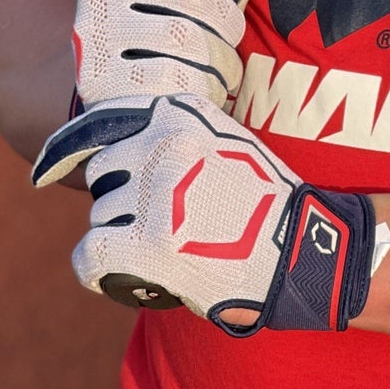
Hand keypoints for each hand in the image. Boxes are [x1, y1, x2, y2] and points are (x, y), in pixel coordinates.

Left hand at [30, 94, 374, 333]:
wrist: (298, 250)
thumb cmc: (262, 200)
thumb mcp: (226, 139)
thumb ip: (177, 132)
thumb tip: (114, 143)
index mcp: (180, 113)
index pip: (110, 130)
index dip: (110, 161)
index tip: (105, 178)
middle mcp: (165, 145)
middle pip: (102, 173)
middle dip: (120, 199)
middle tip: (156, 222)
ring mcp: (158, 195)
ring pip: (100, 216)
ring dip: (120, 237)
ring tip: (161, 248)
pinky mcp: (151, 246)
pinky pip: (90, 255)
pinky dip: (96, 270)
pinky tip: (120, 275)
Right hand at [70, 0, 287, 111]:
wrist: (120, 109)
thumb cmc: (166, 41)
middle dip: (228, 22)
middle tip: (229, 41)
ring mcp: (98, 32)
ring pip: (188, 39)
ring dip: (221, 63)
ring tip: (221, 73)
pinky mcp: (103, 79)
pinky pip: (175, 77)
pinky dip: (201, 89)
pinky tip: (199, 93)